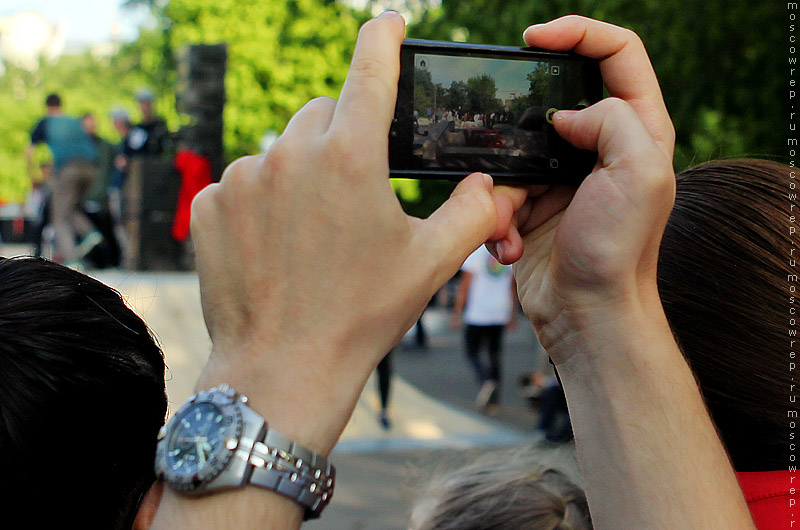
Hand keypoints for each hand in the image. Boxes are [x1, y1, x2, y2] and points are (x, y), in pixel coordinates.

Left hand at [190, 12, 523, 454]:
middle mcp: (290, 154)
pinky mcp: (210, 204)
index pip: (370, 70)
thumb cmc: (360, 316)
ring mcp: (242, 178)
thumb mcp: (430, 263)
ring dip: (302, 173)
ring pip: (282, 149)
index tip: (389, 22)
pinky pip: (243, 182)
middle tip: (356, 193)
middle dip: (344, 136)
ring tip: (314, 234)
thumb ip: (471, 212)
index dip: (383, 38)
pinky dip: (262, 201)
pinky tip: (274, 246)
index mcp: (350, 156)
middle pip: (323, 113)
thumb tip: (490, 185)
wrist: (283, 370)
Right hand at [490, 16, 675, 361]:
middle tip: (502, 137)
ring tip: (509, 223)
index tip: (535, 37)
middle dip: (519, 123)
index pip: (617, 53)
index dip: (578, 33)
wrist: (584, 315)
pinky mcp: (532, 203)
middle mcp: (602, 147)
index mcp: (639, 130)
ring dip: (502, 189)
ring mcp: (563, 176)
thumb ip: (612, 119)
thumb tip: (565, 115)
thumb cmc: (618, 252)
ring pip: (513, 150)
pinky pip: (498, 189)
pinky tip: (505, 242)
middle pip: (553, 100)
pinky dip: (494, 217)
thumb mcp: (638, 174)